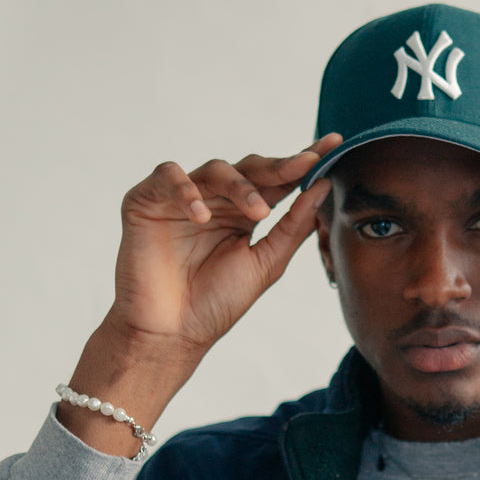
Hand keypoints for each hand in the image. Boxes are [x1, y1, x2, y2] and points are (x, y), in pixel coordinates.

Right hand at [57, 134, 340, 453]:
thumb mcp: (266, 263)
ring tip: (258, 213)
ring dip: (240, 186)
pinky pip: (166, 177)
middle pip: (249, 168)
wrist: (171, 334)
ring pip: (215, 169)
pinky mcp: (146, 201)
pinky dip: (186, 190)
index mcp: (243, 213)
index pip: (276, 180)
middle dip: (279, 166)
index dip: (303, 162)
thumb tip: (322, 185)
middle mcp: (214, 201)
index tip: (333, 145)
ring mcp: (180, 199)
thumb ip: (294, 225)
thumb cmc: (215, 304)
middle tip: (304, 165)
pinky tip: (201, 215)